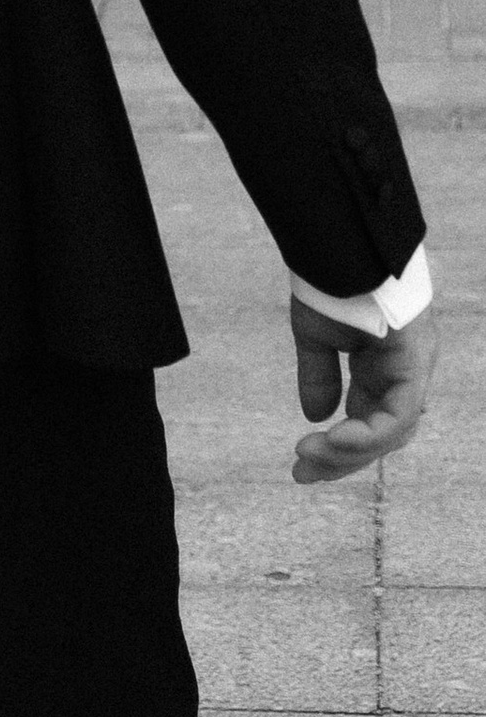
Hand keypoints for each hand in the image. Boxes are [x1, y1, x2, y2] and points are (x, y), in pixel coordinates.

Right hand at [291, 292, 437, 482]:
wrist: (340, 242)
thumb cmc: (331, 279)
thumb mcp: (318, 336)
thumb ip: (320, 376)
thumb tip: (316, 417)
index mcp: (385, 366)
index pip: (370, 420)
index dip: (340, 447)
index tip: (301, 461)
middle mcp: (405, 373)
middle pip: (383, 434)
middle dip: (342, 460)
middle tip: (301, 474)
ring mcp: (414, 369)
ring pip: (392, 432)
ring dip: (350, 451)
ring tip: (309, 455)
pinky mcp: (415, 364)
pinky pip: (398, 415)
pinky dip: (368, 434)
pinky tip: (333, 438)